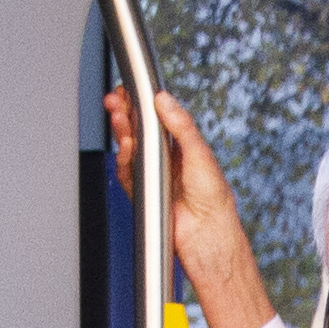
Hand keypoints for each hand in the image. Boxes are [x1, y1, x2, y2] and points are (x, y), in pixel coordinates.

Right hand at [105, 86, 279, 327]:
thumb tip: (163, 99)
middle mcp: (167, 160)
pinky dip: (123, 158)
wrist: (207, 235)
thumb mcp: (199, 153)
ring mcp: (153, 177)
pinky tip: (126, 145)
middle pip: (138, 131)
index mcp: (183, 147)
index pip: (157, 119)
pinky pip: (126, 172)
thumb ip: (181, 126)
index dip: (141, 105)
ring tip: (120, 119)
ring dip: (122, 132)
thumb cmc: (213, 199)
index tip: (129, 92)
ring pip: (129, 149)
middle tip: (115, 100)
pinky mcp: (142, 193)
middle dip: (125, 115)